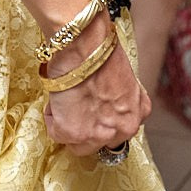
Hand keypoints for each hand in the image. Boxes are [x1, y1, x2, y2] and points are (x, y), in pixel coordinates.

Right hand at [43, 17, 149, 154]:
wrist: (84, 46)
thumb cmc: (101, 52)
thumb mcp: (123, 79)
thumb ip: (119, 99)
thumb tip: (102, 102)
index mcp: (138, 113)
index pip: (119, 131)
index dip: (101, 121)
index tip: (91, 113)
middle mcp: (123, 129)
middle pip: (99, 143)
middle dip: (85, 128)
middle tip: (74, 109)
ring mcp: (99, 135)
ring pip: (77, 144)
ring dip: (68, 124)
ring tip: (64, 101)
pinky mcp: (75, 134)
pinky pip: (56, 133)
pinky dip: (52, 117)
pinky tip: (57, 99)